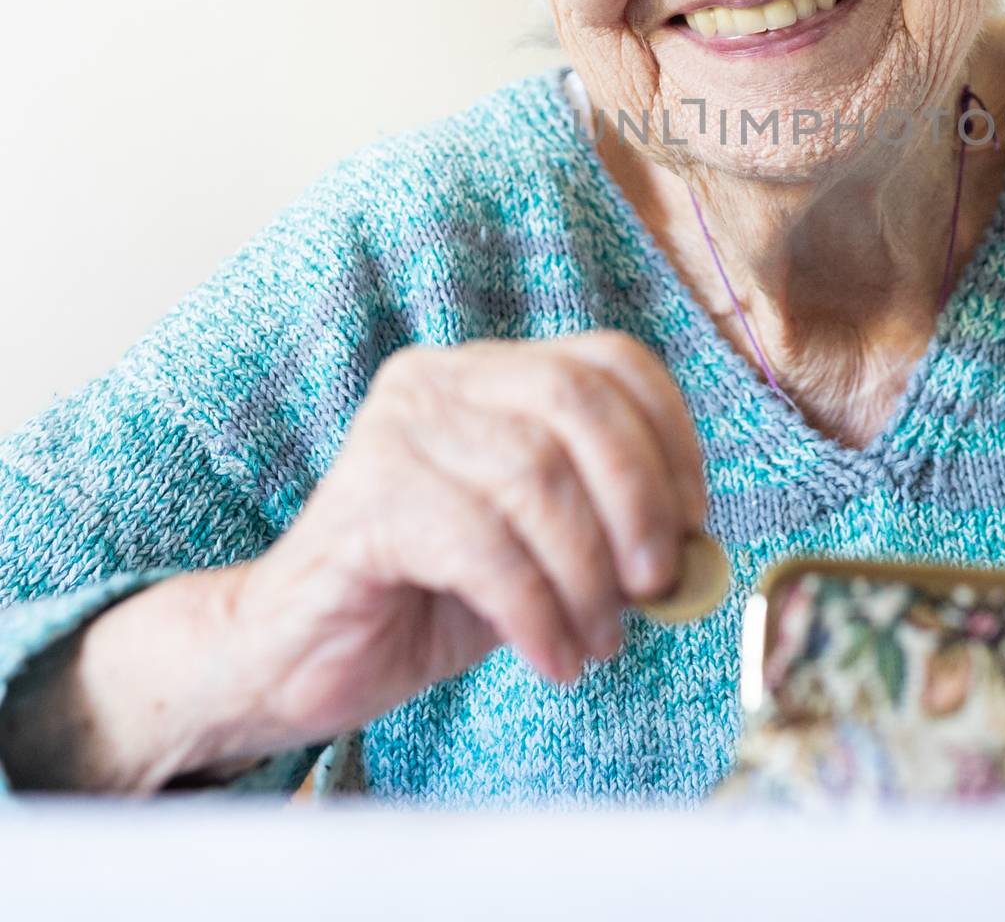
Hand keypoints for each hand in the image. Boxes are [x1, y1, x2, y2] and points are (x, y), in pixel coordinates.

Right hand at [220, 332, 706, 757]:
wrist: (298, 652)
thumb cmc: (434, 591)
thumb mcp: (544, 546)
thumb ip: (609, 527)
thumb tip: (690, 547)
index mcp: (495, 369)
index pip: (612, 361)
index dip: (671, 436)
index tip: (693, 520)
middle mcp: (444, 378)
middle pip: (578, 404)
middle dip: (638, 499)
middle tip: (656, 583)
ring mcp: (397, 430)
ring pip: (534, 479)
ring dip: (587, 575)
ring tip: (597, 639)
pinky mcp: (364, 501)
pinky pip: (483, 548)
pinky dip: (536, 611)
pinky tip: (552, 658)